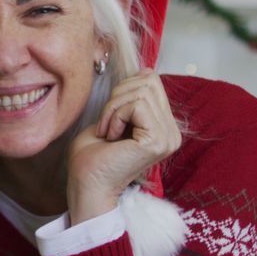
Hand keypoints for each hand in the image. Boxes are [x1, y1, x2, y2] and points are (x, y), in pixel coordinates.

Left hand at [67, 69, 180, 222]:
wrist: (85, 185)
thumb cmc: (92, 156)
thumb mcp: (114, 116)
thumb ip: (131, 95)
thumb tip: (146, 70)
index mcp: (163, 126)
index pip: (151, 81)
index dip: (123, 90)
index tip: (110, 118)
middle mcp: (171, 132)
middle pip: (149, 81)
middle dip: (117, 97)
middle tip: (106, 125)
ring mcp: (168, 137)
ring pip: (141, 91)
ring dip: (113, 108)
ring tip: (108, 132)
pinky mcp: (158, 140)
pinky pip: (136, 105)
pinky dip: (115, 115)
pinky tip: (111, 137)